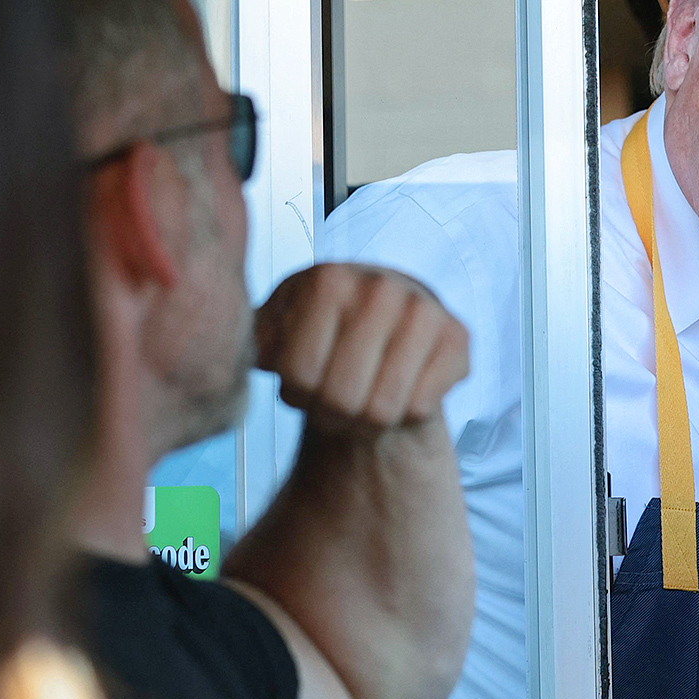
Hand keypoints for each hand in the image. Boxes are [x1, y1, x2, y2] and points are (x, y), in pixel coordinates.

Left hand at [255, 263, 469, 428]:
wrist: (385, 333)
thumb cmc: (323, 337)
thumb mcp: (276, 330)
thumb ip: (250, 340)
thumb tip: (240, 354)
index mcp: (328, 278)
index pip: (298, 375)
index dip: (295, 395)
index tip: (302, 381)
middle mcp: (380, 286)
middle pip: (341, 398)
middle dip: (331, 412)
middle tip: (335, 397)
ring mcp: (424, 309)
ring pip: (382, 410)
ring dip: (367, 419)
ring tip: (364, 396)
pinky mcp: (458, 337)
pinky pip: (420, 408)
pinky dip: (405, 414)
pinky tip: (400, 389)